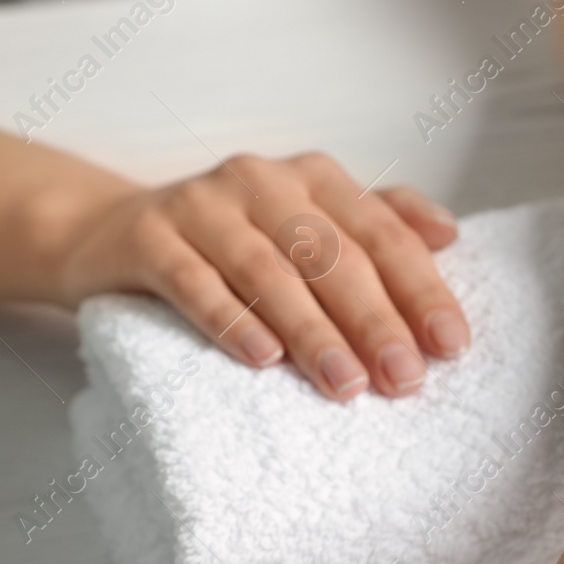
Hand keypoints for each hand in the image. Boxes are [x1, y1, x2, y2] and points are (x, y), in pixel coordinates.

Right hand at [54, 152, 467, 399]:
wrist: (111, 230)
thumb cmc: (234, 239)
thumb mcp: (309, 221)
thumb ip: (378, 223)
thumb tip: (450, 236)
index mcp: (314, 177)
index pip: (381, 233)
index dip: (420, 289)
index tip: (451, 346)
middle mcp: (262, 181)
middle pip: (331, 255)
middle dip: (374, 321)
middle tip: (405, 379)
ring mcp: (202, 206)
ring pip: (268, 272)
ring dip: (313, 333)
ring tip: (346, 385)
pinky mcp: (150, 238)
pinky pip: (195, 282)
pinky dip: (232, 321)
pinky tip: (264, 360)